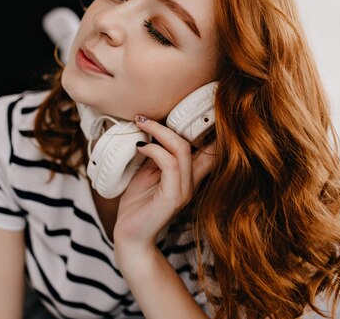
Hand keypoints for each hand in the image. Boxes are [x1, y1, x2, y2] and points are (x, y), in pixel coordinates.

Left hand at [113, 115, 215, 259]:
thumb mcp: (147, 173)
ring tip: (140, 125)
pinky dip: (155, 152)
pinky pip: (170, 166)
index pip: (211, 147)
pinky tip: (141, 148)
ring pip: (182, 151)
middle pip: (197, 142)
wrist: (128, 235)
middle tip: (144, 116)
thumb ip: (157, 155)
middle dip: (173, 122)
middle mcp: (191, 182)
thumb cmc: (137, 205)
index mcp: (189, 175)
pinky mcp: (172, 199)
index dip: (209, 126)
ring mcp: (184, 191)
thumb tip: (154, 128)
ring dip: (159, 133)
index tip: (190, 104)